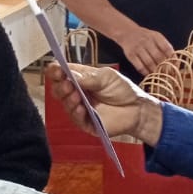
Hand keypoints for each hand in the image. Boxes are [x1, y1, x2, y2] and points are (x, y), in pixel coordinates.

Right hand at [46, 63, 163, 145]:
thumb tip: (70, 75)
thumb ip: (89, 78)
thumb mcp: (107, 77)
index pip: (62, 74)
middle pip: (59, 89)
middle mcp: (77, 93)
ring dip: (68, 99)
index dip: (56, 71)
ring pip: (65, 104)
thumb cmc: (123, 90)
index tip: (55, 70)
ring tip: (75, 96)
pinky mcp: (86, 123)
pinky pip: (76, 119)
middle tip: (67, 84)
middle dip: (60, 86)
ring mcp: (80, 109)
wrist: (137, 109)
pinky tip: (80, 108)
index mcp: (80, 79)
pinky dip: (76, 113)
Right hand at [118, 25, 174, 76]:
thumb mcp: (156, 37)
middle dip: (164, 68)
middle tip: (168, 75)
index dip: (172, 59)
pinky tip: (149, 75)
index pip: (167, 48)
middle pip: (158, 57)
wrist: (127, 33)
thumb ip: (164, 46)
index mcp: (156, 37)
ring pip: (149, 63)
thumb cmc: (145, 37)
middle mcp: (147, 41)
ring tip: (160, 77)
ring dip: (155, 72)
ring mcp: (138, 48)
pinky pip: (140, 66)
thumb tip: (174, 62)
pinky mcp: (130, 55)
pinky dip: (145, 72)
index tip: (175, 67)